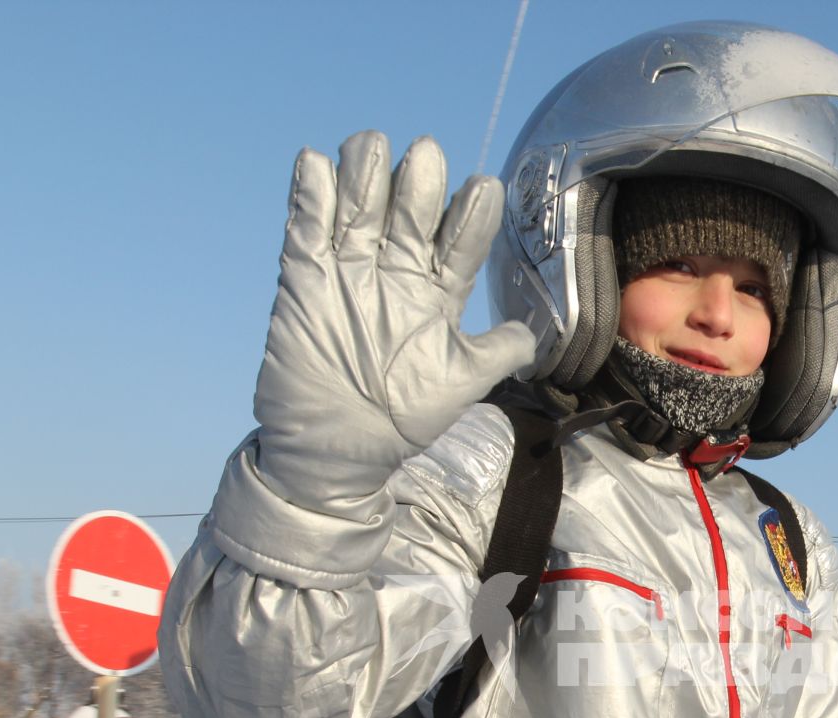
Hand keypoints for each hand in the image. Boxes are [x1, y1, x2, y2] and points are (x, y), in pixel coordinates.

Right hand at [252, 132, 535, 505]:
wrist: (338, 449)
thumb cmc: (405, 417)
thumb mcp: (462, 385)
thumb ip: (497, 353)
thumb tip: (534, 333)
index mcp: (436, 292)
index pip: (458, 243)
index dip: (470, 217)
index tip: (484, 188)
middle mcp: (395, 273)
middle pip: (408, 216)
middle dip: (418, 185)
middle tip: (426, 154)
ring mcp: (349, 272)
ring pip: (358, 212)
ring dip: (364, 177)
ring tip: (372, 147)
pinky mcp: (303, 279)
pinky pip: (305, 232)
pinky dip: (309, 199)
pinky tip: (316, 164)